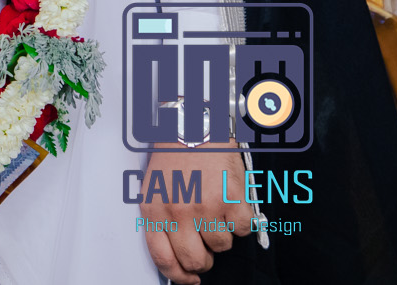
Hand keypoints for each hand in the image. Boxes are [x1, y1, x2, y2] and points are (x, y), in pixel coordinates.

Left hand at [141, 146, 250, 283]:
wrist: (195, 127)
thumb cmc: (174, 158)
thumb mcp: (153, 188)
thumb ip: (160, 220)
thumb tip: (174, 257)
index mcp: (154, 209)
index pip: (163, 258)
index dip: (179, 276)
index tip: (189, 279)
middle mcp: (179, 212)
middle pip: (195, 260)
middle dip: (203, 260)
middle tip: (205, 244)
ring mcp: (207, 207)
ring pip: (221, 246)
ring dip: (221, 233)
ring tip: (214, 207)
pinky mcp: (232, 201)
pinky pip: (243, 230)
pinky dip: (240, 220)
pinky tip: (229, 200)